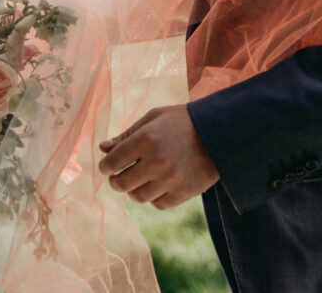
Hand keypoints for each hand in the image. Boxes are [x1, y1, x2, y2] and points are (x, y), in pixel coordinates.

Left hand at [98, 104, 218, 209]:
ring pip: (138, 197)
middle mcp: (156, 162)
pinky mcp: (184, 193)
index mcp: (145, 139)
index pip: (112, 162)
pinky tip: (155, 186)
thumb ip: (126, 135)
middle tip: (116, 177)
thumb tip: (102, 148)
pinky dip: (152, 197)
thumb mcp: (152, 119)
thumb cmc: (181, 121)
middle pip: (121, 184)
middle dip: (114, 181)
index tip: (106, 166)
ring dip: (132, 190)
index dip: (105, 166)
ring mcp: (171, 180)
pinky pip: (158, 204)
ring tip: (136, 181)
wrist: (219, 132)